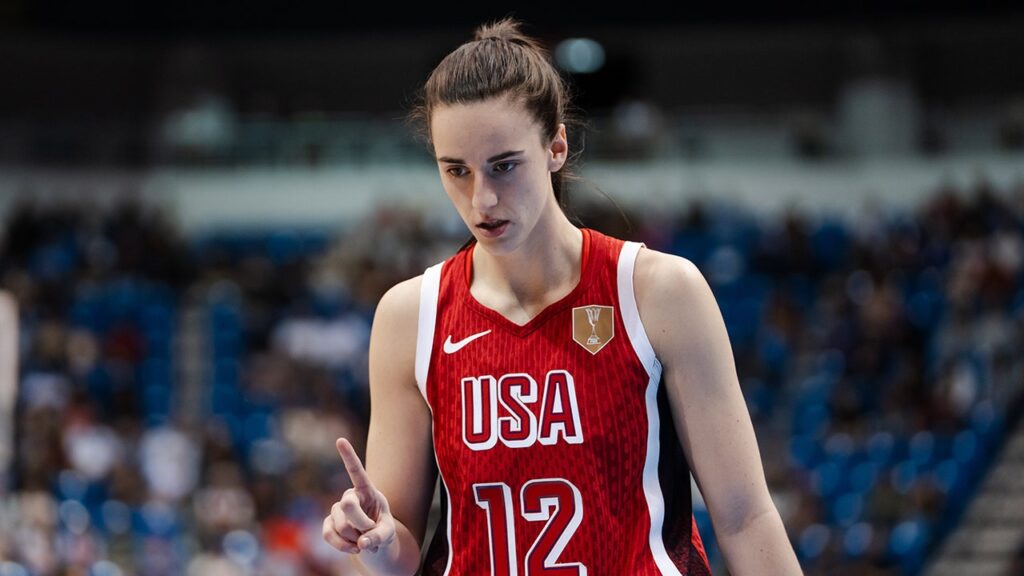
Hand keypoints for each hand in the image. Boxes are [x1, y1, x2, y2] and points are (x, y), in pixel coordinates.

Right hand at [323, 437, 396, 554]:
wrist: (373, 542)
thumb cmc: (383, 531)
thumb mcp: (389, 532)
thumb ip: (380, 537)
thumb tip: (362, 543)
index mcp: (367, 491)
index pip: (357, 472)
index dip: (348, 456)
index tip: (340, 440)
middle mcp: (350, 496)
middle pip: (348, 505)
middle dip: (361, 522)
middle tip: (370, 530)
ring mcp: (337, 510)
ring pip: (341, 524)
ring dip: (354, 537)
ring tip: (364, 540)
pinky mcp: (328, 523)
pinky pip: (328, 534)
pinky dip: (342, 546)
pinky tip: (354, 549)